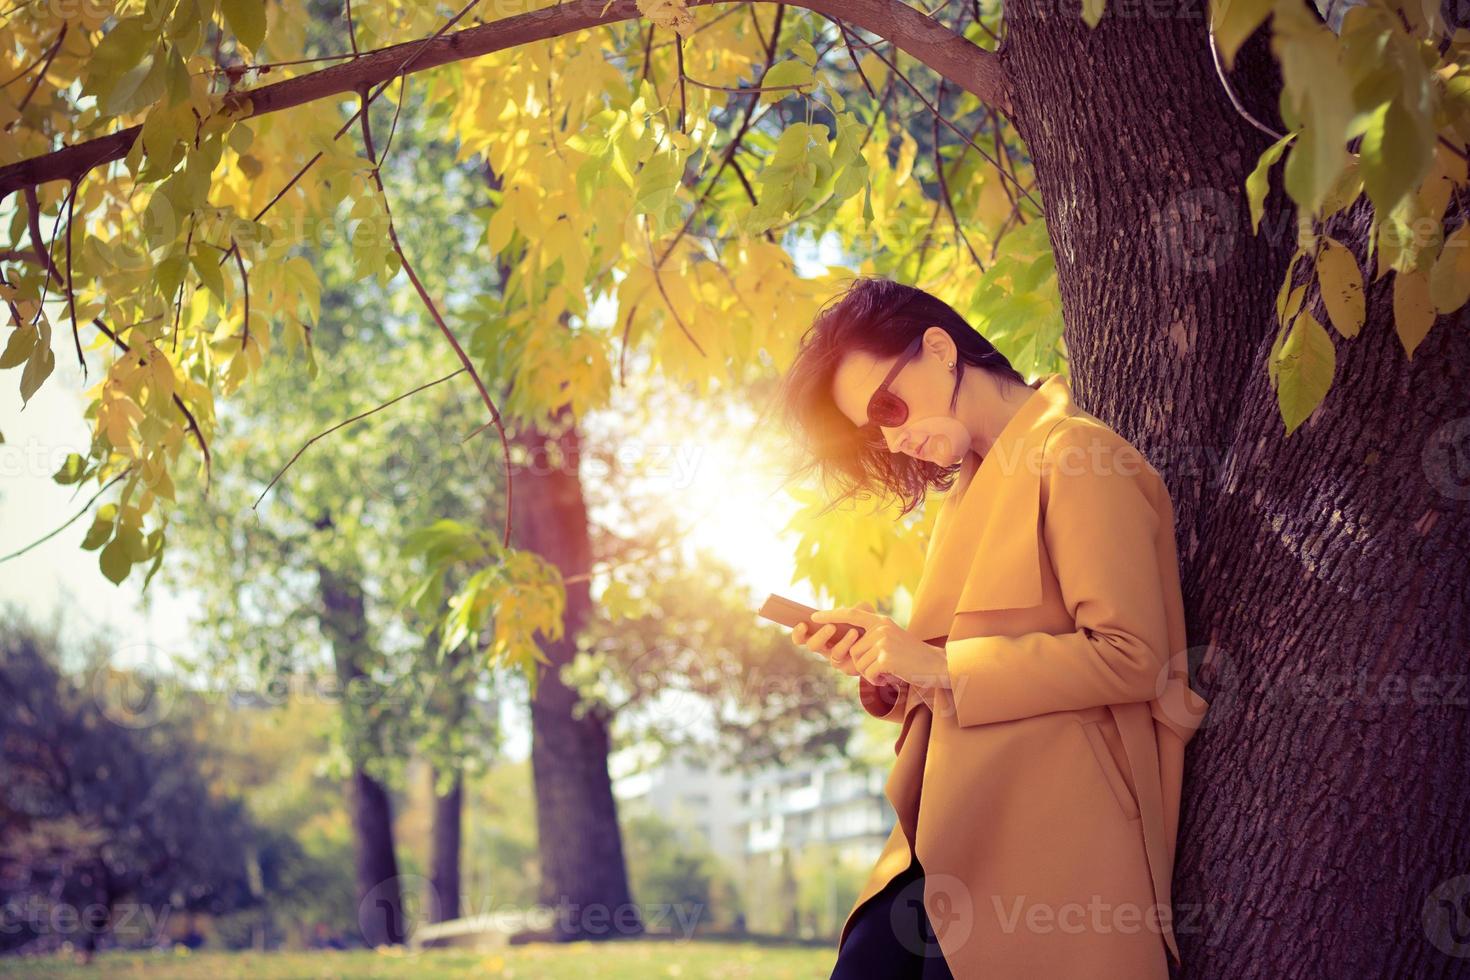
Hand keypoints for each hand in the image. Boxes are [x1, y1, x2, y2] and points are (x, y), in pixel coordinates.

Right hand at [791, 601, 873, 676]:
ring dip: (842, 643)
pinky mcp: (846, 667)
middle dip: (820, 636)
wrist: (881, 643)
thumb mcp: (862, 613)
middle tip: (831, 626)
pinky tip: (857, 636)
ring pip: (830, 655)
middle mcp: (825, 648)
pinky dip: (850, 646)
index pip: (802, 637)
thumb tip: (852, 607)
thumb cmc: (866, 626)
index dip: (798, 633)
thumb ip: (857, 608)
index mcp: (820, 634)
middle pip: (812, 646)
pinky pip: (846, 659)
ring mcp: (835, 659)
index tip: (802, 624)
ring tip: (853, 631)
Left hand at [812, 605, 951, 689]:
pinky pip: (868, 674)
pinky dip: (877, 679)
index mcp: (881, 621)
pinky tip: (892, 675)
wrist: (937, 665)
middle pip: (853, 651)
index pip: (851, 615)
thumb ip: (874, 637)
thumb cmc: (913, 657)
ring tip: (890, 669)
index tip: (813, 617)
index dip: (831, 615)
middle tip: (884, 666)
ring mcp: (883, 642)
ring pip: (859, 664)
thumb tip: (851, 645)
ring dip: (872, 673)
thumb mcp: (893, 639)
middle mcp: (881, 628)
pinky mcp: (885, 657)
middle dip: (864, 664)